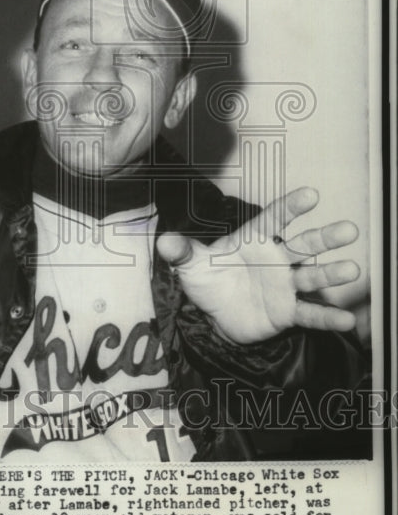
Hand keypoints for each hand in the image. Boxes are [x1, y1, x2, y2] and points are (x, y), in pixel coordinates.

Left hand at [156, 187, 359, 344]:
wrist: (216, 315)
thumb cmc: (210, 279)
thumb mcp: (192, 265)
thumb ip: (182, 252)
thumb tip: (164, 241)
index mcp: (255, 240)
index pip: (275, 219)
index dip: (292, 206)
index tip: (311, 194)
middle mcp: (277, 259)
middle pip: (305, 244)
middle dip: (326, 237)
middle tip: (350, 229)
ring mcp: (286, 285)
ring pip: (312, 276)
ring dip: (332, 273)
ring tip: (351, 270)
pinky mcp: (288, 311)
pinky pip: (310, 314)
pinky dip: (327, 317)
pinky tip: (347, 319)